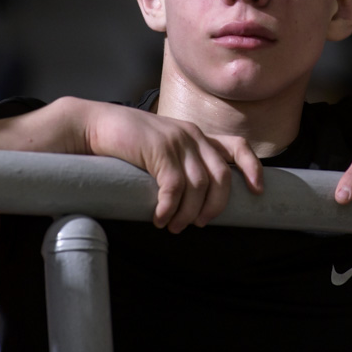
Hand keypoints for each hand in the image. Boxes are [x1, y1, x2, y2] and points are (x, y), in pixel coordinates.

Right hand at [80, 100, 263, 232]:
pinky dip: (169, 208)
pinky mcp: (159, 149)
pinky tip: (159, 217)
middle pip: (222, 176)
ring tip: (172, 226)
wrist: (93, 125)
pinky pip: (174, 187)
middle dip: (215, 206)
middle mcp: (191, 134)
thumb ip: (179, 163)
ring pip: (199, 186)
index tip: (258, 191)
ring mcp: (176, 140)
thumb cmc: (124, 142)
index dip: (252, 168)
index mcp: (196, 134)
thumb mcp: (160, 148)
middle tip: (198, 223)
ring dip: (188, 213)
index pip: (236, 146)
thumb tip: (192, 199)